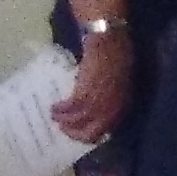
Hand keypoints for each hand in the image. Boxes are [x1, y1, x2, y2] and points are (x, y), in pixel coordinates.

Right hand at [50, 29, 132, 144]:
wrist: (110, 41)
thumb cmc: (116, 56)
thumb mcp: (118, 82)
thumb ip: (110, 97)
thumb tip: (97, 108)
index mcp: (121, 106)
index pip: (105, 130)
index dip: (89, 133)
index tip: (78, 130)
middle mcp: (111, 109)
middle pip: (90, 133)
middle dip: (75, 134)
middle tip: (63, 129)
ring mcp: (99, 103)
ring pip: (77, 122)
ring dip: (63, 121)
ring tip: (55, 116)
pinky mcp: (85, 93)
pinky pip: (69, 109)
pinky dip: (60, 110)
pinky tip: (54, 108)